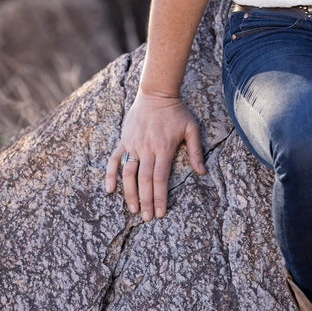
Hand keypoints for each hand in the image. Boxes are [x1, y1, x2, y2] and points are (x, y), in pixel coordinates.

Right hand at [105, 88, 205, 220]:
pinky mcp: (124, 139)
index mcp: (164, 148)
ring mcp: (133, 144)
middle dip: (146, 201)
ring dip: (129, 193)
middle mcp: (147, 148)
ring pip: (128, 173)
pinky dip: (110, 175)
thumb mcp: (191, 128)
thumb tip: (202, 172)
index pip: (161, 179)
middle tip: (147, 218)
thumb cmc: (176, 111)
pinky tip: (110, 190)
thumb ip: (196, 151)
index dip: (160, 197)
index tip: (160, 213)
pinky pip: (114, 159)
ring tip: (133, 209)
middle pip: (145, 180)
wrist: (156, 92)